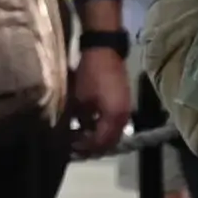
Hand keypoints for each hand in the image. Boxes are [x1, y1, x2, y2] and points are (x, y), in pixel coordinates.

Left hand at [66, 41, 132, 158]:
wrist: (105, 50)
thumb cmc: (90, 74)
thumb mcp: (80, 98)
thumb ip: (79, 119)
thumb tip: (76, 131)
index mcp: (114, 118)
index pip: (101, 142)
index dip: (86, 147)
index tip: (71, 147)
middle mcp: (124, 118)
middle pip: (110, 142)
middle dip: (93, 146)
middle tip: (76, 147)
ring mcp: (126, 110)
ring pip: (113, 133)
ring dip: (99, 138)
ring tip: (82, 136)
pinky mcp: (124, 103)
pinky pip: (115, 123)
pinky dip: (103, 127)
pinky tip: (90, 124)